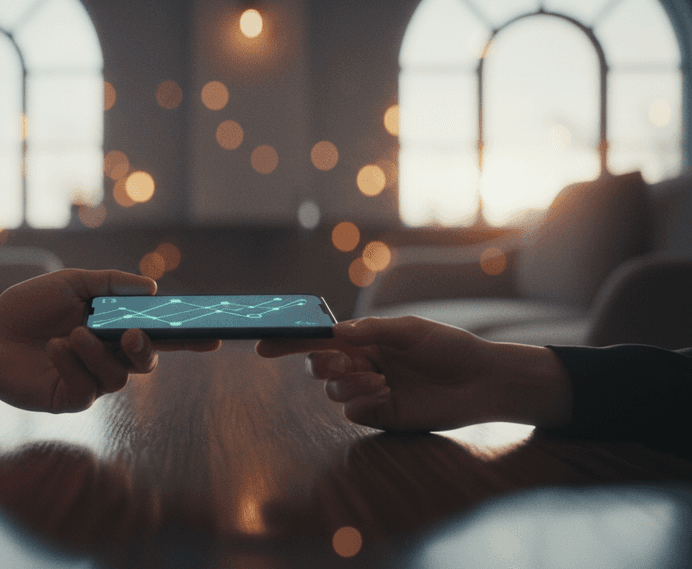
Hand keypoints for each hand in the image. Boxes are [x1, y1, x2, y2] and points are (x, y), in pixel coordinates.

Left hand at [0, 269, 219, 412]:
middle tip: (131, 333)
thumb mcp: (71, 283)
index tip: (214, 335)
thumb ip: (111, 284)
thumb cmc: (27, 306)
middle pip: (146, 361)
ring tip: (72, 334)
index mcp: (113, 328)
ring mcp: (89, 381)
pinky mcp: (68, 398)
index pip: (158, 334)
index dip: (187, 337)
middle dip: (145, 348)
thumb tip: (152, 288)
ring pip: (117, 377)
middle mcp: (107, 357)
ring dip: (97, 353)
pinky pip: (85, 388)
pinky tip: (54, 347)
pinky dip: (72, 364)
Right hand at [255, 316, 571, 430]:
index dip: (289, 341)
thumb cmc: (449, 348)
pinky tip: (388, 394)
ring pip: (333, 390)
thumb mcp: (410, 329)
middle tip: (344, 362)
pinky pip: (353, 411)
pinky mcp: (381, 415)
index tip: (262, 345)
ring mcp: (370, 391)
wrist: (481, 382)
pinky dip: (363, 402)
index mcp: (366, 339)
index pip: (320, 339)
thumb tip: (334, 331)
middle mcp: (363, 364)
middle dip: (322, 363)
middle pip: (318, 366)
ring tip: (381, 379)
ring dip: (349, 383)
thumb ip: (371, 330)